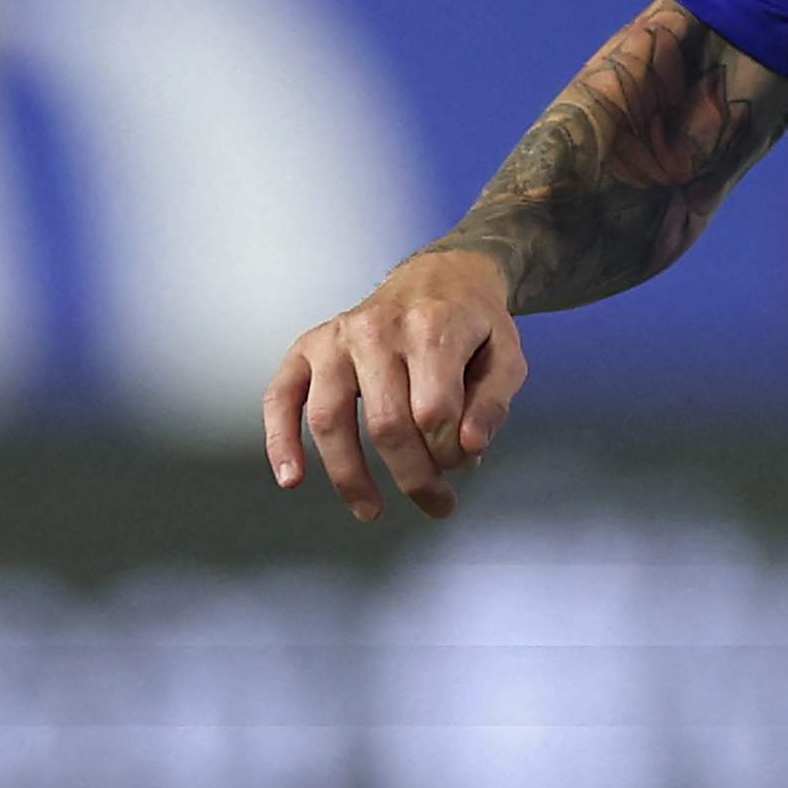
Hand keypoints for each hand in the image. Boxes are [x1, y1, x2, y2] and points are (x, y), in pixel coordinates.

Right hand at [267, 248, 529, 520]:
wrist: (442, 277)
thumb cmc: (475, 325)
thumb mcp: (508, 357)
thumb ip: (493, 405)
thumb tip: (469, 450)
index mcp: (430, 329)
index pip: (433, 414)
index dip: (449, 453)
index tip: (463, 464)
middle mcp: (376, 330)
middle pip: (385, 424)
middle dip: (413, 476)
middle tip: (436, 503)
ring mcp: (335, 338)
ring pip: (329, 419)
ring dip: (349, 475)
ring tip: (370, 511)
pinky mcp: (306, 348)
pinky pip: (280, 397)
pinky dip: (280, 440)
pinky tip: (291, 477)